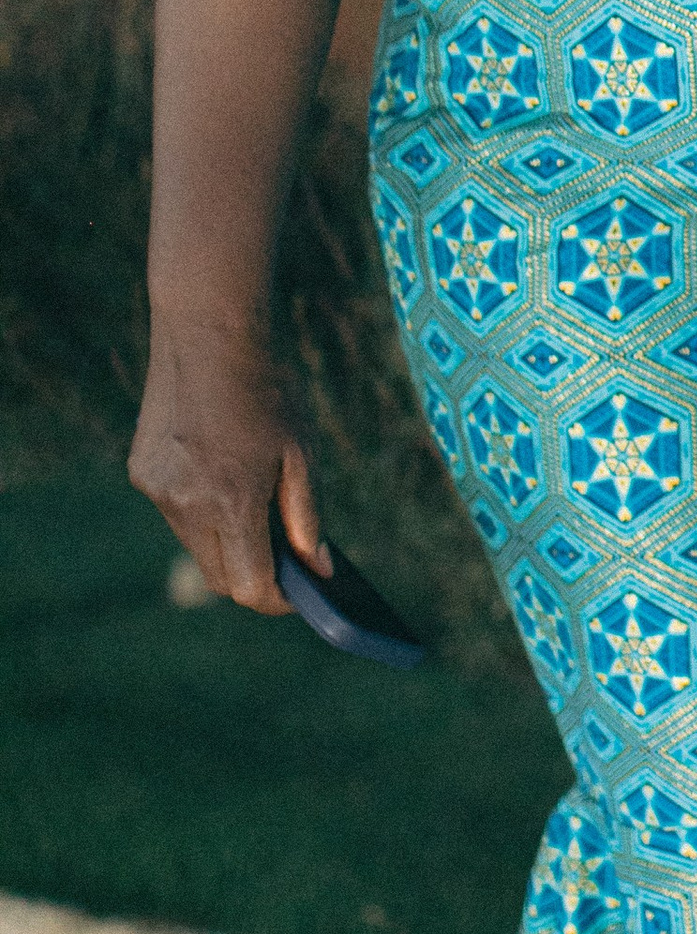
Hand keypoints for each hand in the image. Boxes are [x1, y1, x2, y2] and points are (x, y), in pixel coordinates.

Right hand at [128, 318, 328, 613]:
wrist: (208, 334)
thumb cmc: (268, 391)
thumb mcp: (302, 453)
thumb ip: (308, 519)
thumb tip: (319, 570)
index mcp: (231, 501)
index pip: (248, 585)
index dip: (275, 599)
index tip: (298, 596)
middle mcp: (185, 504)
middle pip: (219, 575)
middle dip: (252, 577)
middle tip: (285, 562)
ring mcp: (157, 490)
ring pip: (196, 544)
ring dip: (227, 541)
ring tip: (256, 507)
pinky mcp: (141, 472)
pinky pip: (175, 511)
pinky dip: (201, 509)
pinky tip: (221, 472)